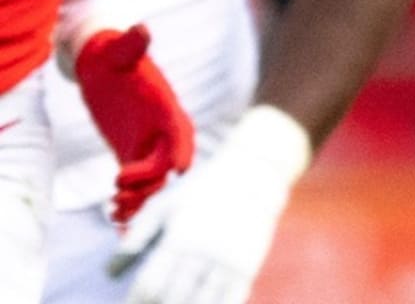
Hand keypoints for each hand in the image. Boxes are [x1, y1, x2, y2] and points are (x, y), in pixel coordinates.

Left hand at [74, 25, 193, 222]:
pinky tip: (116, 219)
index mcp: (164, 106)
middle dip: (150, 181)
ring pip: (154, 182)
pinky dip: (132, 204)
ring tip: (114, 210)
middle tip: (118, 184)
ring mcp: (148, 143)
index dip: (180, 149)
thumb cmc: (112, 55)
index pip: (179, 130)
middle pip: (166, 163)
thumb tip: (141, 29)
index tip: (178, 171)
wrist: (102, 65)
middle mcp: (161, 128)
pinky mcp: (132, 154)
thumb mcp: (119, 50)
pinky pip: (138, 186)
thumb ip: (132, 44)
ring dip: (140, 200)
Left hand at [115, 104, 311, 303]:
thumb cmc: (202, 189)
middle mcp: (203, 255)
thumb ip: (136, 237)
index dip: (136, 303)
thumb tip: (110, 272)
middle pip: (172, 301)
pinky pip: (228, 303)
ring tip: (175, 303)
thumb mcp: (165, 204)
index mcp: (179, 239)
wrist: (254, 174)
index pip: (148, 287)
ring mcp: (227, 264)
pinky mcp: (247, 269)